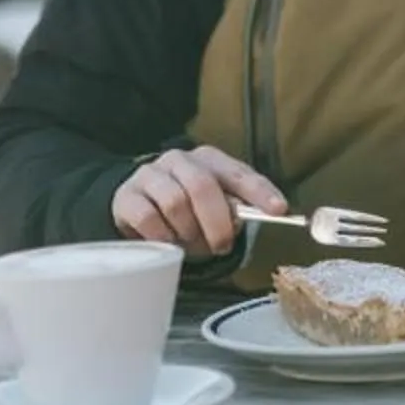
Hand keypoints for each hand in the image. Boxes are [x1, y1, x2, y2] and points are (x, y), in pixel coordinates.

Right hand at [111, 147, 286, 257]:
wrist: (136, 204)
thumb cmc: (186, 207)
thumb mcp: (213, 205)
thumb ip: (232, 208)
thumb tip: (247, 217)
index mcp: (208, 159)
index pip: (238, 172)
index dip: (259, 191)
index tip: (278, 209)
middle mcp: (178, 160)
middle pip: (203, 186)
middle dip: (217, 222)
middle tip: (221, 245)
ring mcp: (150, 175)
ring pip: (175, 203)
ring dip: (188, 232)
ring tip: (190, 242)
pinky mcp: (126, 196)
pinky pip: (148, 218)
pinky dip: (163, 236)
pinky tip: (168, 241)